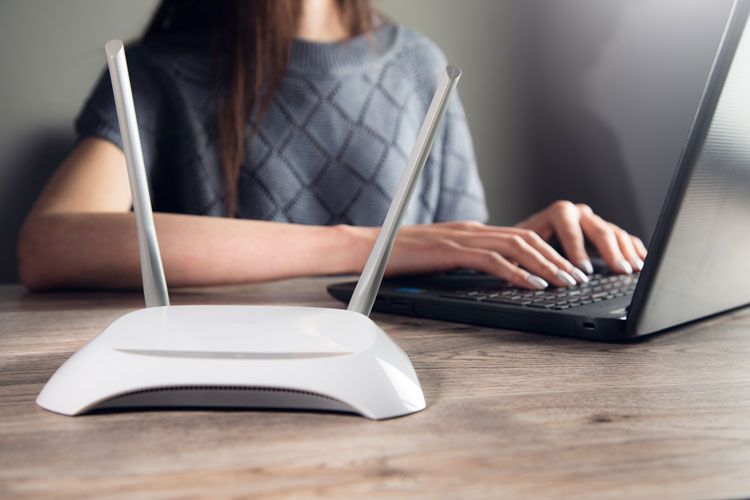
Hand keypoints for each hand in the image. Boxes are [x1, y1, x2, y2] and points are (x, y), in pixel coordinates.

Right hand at [379, 221, 590, 289]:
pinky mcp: (450, 251)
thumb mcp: (438, 256)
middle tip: (579, 277)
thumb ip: (463, 259)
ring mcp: (461, 238)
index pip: (519, 237)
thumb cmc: (396, 255)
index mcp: (470, 231)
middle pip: (526, 238)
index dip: (548, 252)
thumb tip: (486, 270)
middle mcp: (471, 230)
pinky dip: (517, 272)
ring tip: (566, 281)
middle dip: (557, 258)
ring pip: (516, 246)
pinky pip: (492, 260)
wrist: (364, 247)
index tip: (566, 269)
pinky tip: (533, 284)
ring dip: (546, 265)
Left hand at [515, 200, 646, 275]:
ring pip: (615, 234)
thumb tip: (533, 277)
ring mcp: (594, 222)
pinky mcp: (605, 232)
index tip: (584, 270)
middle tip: (619, 270)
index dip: (577, 250)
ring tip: (634, 270)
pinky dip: (634, 251)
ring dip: (626, 253)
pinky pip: (624, 239)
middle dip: (610, 252)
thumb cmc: (524, 245)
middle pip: (599, 230)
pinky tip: (642, 263)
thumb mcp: (521, 250)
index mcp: (558, 213)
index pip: (570, 229)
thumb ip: (528, 259)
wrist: (529, 238)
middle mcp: (579, 214)